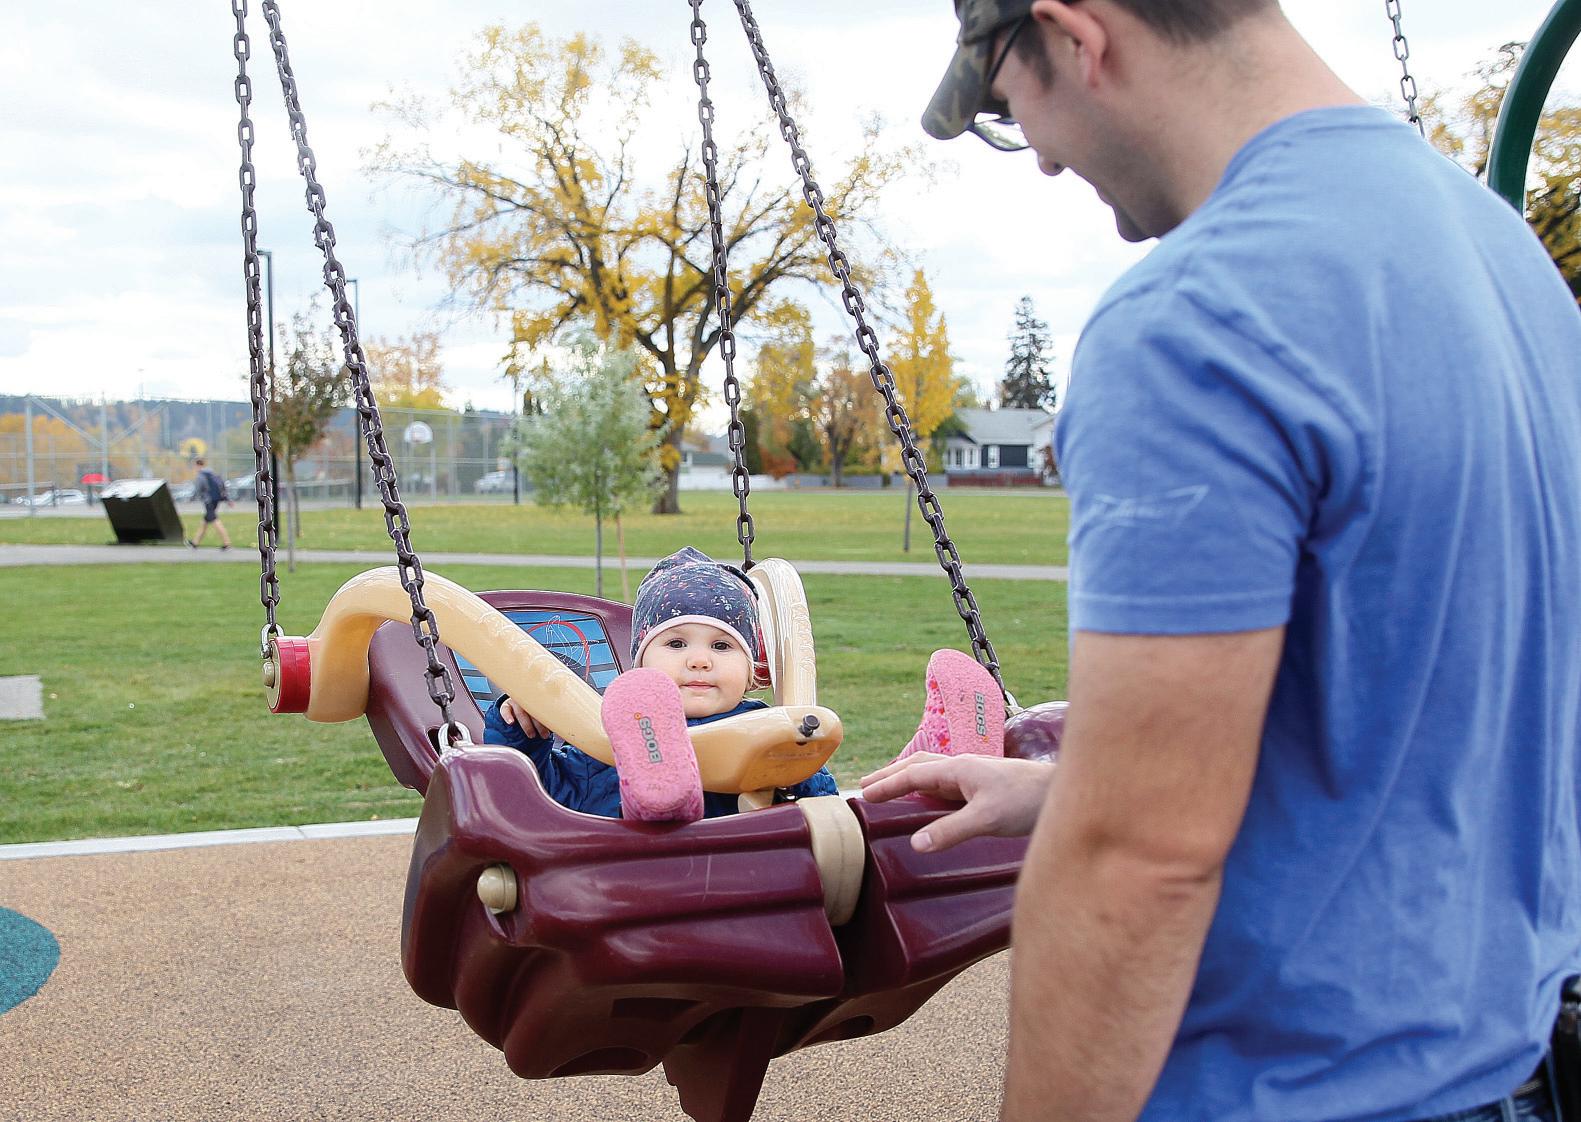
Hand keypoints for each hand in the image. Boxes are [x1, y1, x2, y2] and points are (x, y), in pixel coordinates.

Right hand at [499, 697, 551, 739]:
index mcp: (537, 698)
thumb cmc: (533, 709)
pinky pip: (505, 710)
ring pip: (521, 713)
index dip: (548, 717)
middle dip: (540, 725)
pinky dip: (507, 716)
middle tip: (544, 735)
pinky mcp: (506, 706)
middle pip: (533, 711)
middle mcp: (527, 699)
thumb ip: (548, 716)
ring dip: (527, 725)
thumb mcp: (541, 710)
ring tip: (532, 735)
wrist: (517, 703)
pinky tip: (511, 723)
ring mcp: (516, 701)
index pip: (544, 706)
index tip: (553, 726)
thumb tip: (561, 728)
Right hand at [859, 752, 1054, 853]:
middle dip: (892, 775)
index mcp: (958, 769)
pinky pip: (947, 785)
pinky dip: (928, 790)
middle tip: (867, 785)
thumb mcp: (986, 819)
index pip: (913, 774)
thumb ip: (950, 831)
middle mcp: (963, 768)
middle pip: (919, 766)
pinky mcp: (985, 788)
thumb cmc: (1026, 800)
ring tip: (891, 790)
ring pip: (933, 774)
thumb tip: (916, 844)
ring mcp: (974, 776)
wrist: (1061, 793)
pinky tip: (929, 801)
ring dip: (909, 779)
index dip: (887, 784)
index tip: (863, 793)